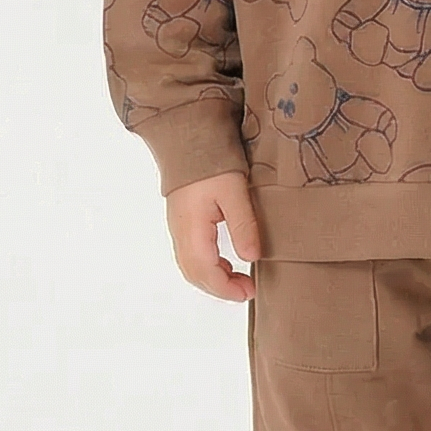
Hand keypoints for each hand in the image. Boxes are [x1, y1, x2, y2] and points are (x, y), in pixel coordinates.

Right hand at [164, 169, 261, 299]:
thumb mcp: (234, 192)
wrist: (187, 138)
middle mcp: (180, 232)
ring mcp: (178, 227)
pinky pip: (190, 255)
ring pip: (190, 267)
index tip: (249, 292)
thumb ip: (243, 226)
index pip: (206, 272)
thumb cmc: (211, 161)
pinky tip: (226, 262)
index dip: (227, 288)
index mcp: (192, 229)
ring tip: (239, 279)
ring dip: (213, 279)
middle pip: (194, 274)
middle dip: (220, 288)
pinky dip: (207, 266)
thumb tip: (252, 258)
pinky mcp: (181, 221)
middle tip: (247, 290)